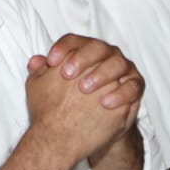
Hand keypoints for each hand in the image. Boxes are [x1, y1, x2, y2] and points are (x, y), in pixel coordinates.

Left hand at [25, 34, 142, 160]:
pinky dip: (121, 93)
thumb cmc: (67, 104)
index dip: (62, 48)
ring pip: (117, 62)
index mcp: (84, 50)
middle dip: (82, 58)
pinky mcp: (135, 86)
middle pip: (97, 47)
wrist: (88, 128)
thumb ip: (41, 74)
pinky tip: (105, 103)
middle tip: (67, 75)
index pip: (74, 41)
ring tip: (84, 89)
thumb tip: (34, 61)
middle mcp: (106, 55)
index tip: (50, 62)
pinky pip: (132, 86)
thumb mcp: (49, 89)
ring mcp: (123, 69)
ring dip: (101, 74)